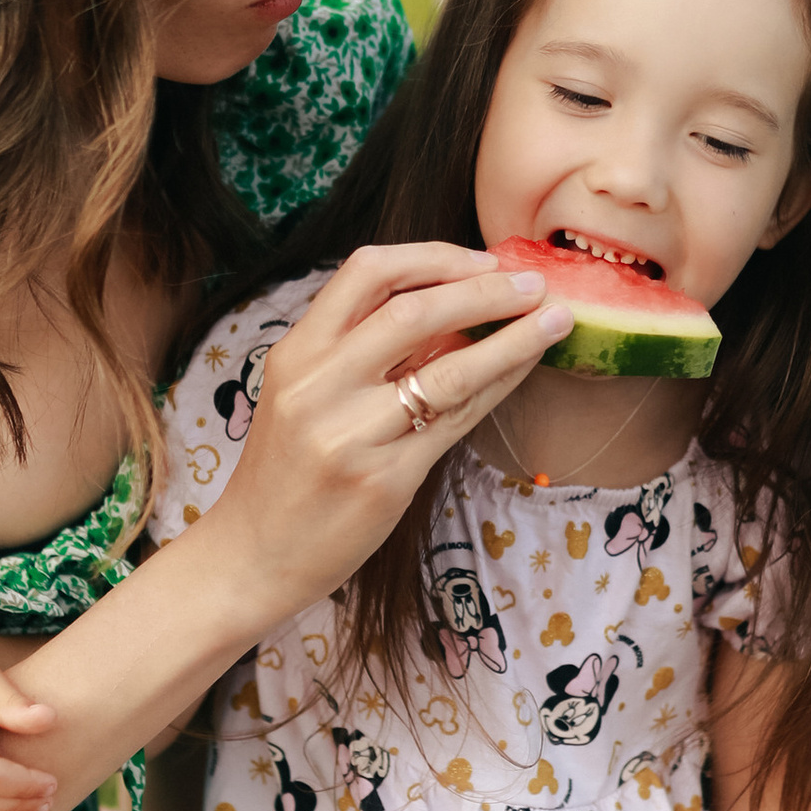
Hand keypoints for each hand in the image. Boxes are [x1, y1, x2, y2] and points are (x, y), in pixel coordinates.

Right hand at [198, 241, 572, 628]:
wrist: (254, 553)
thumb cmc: (286, 471)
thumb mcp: (301, 394)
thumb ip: (359, 349)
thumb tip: (451, 303)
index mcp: (296, 353)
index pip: (367, 272)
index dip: (434, 257)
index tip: (482, 259)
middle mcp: (319, 387)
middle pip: (415, 311)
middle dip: (486, 289)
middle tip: (534, 281)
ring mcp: (352, 435)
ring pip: (450, 370)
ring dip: (513, 337)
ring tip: (556, 318)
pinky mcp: (385, 480)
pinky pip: (458, 421)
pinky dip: (500, 386)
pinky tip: (526, 368)